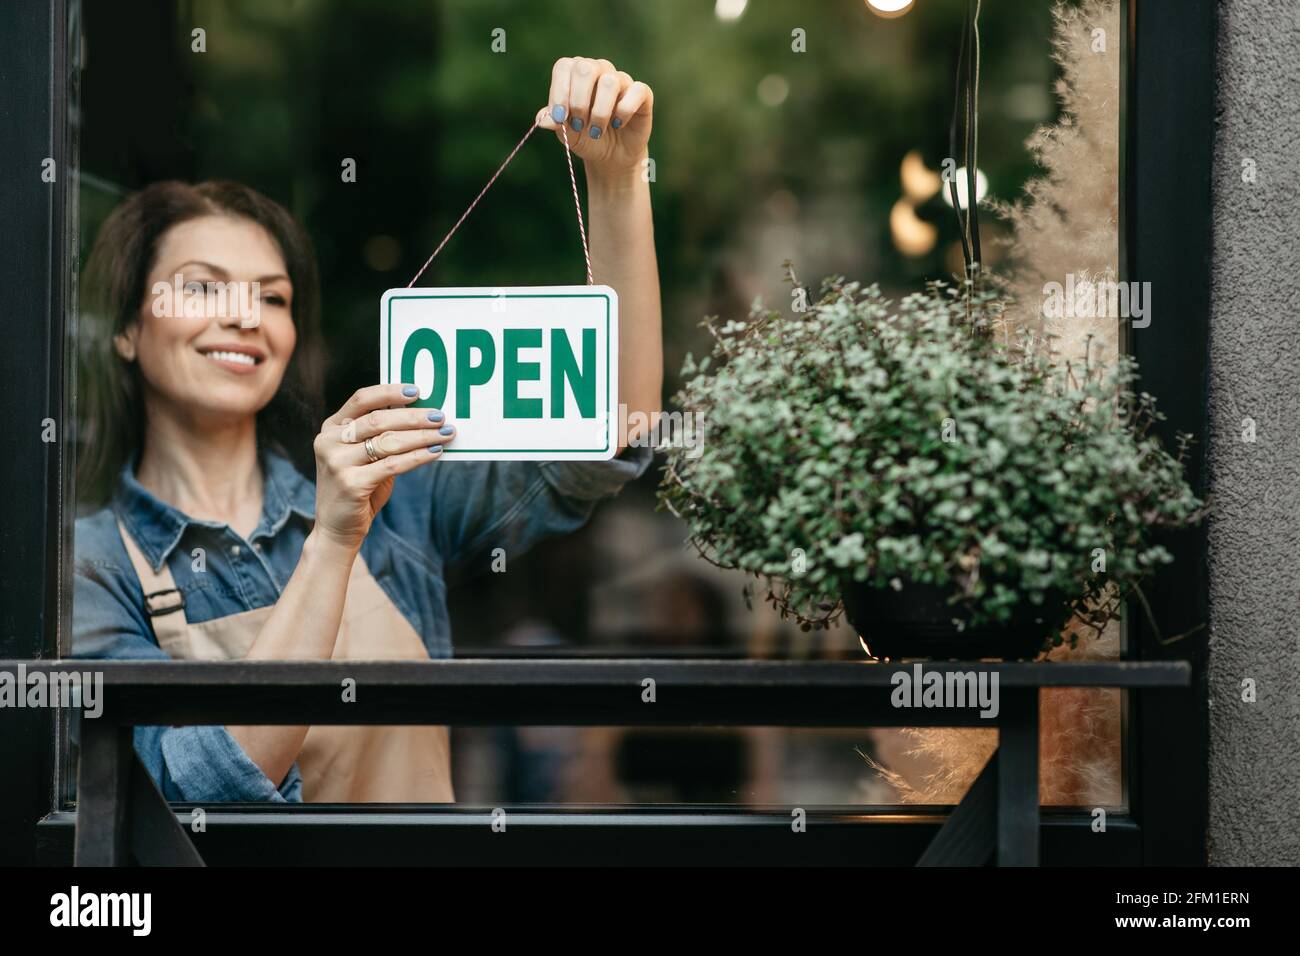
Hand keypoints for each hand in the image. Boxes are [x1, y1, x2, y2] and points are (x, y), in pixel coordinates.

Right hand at [311, 384, 455, 550]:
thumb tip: (421, 413)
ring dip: (422, 436)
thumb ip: (380, 434)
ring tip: (445, 433)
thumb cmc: (358, 486)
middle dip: (414, 417)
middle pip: (378, 420)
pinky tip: (435, 453)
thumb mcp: (363, 456)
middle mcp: (329, 442)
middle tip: (440, 415)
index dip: (389, 392)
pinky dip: (418, 457)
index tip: (417, 391)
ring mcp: (338, 463)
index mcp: (331, 428)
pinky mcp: (351, 484)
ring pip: (388, 442)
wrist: (337, 528)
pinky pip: (393, 465)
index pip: (361, 399)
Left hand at [536, 57, 652, 178]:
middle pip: (585, 68)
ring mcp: (621, 79)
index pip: (564, 67)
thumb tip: (543, 121)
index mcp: (576, 73)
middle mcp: (598, 70)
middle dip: (579, 100)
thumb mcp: (567, 133)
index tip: (560, 118)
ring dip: (600, 112)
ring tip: (597, 131)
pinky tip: (618, 124)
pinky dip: (624, 111)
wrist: (611, 157)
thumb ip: (555, 123)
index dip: (559, 91)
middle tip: (579, 125)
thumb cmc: (586, 138)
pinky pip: (637, 91)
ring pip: (610, 81)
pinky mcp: (642, 93)